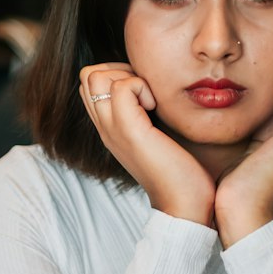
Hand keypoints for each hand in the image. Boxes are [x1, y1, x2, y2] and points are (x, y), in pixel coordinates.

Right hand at [79, 62, 215, 226]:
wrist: (185, 204)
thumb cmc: (180, 171)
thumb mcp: (155, 134)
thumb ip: (145, 113)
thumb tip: (153, 86)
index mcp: (109, 127)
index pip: (89, 83)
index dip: (115, 73)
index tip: (143, 91)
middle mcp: (104, 127)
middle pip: (87, 75)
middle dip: (119, 69)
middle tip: (145, 91)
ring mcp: (112, 129)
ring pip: (96, 76)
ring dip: (128, 77)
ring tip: (149, 100)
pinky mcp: (129, 132)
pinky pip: (121, 87)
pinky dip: (141, 87)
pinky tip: (155, 108)